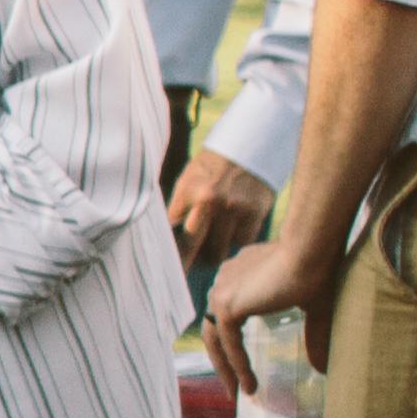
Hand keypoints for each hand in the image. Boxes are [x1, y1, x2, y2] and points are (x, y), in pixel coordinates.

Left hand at [167, 146, 273, 267]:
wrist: (251, 142)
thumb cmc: (214, 164)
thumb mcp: (189, 178)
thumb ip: (179, 206)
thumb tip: (168, 237)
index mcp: (188, 191)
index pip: (169, 229)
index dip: (165, 247)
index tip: (161, 263)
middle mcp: (210, 202)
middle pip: (190, 248)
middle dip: (183, 264)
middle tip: (180, 275)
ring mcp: (234, 209)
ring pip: (218, 250)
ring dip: (213, 253)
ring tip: (210, 248)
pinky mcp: (255, 213)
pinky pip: (241, 242)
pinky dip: (235, 242)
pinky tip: (231, 235)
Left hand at [197, 227, 338, 398]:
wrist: (313, 250)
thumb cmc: (320, 269)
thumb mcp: (315, 309)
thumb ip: (313, 336)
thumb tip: (323, 369)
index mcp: (242, 273)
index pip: (228, 313)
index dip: (233, 340)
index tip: (242, 365)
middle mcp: (226, 279)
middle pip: (216, 328)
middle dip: (224, 360)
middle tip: (235, 387)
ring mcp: (222, 289)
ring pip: (217, 338)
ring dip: (227, 368)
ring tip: (241, 392)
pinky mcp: (226, 303)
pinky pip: (229, 343)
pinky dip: (238, 365)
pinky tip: (250, 385)